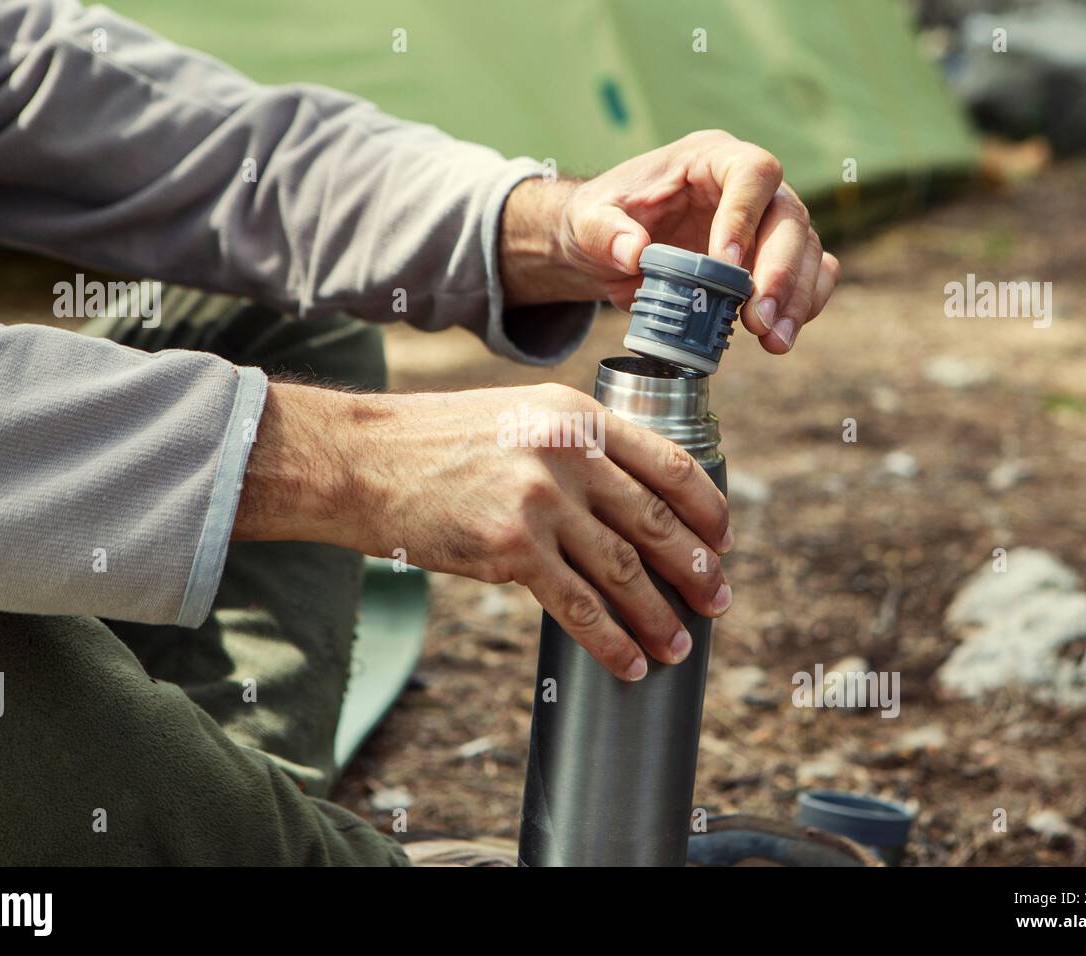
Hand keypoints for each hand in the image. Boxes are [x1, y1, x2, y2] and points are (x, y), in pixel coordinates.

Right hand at [234, 382, 732, 680]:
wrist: (363, 460)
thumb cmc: (436, 443)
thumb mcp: (519, 415)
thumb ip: (573, 445)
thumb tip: (624, 502)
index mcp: (579, 414)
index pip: (671, 463)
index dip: (707, 508)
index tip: (722, 539)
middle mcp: (569, 452)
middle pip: (657, 521)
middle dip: (696, 569)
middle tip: (718, 600)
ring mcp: (541, 501)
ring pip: (624, 570)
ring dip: (660, 615)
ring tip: (679, 646)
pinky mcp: (511, 549)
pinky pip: (578, 606)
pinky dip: (611, 641)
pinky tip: (628, 663)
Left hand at [502, 130, 839, 352]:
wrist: (603, 247)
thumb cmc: (599, 220)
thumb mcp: (586, 220)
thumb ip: (604, 231)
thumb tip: (633, 253)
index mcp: (709, 159)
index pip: (751, 173)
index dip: (745, 217)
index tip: (724, 265)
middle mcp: (750, 186)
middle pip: (789, 216)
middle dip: (780, 271)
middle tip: (756, 318)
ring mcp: (766, 222)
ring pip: (807, 250)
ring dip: (796, 298)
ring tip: (772, 341)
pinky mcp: (771, 258)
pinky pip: (809, 275)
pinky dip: (803, 306)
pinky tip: (780, 336)